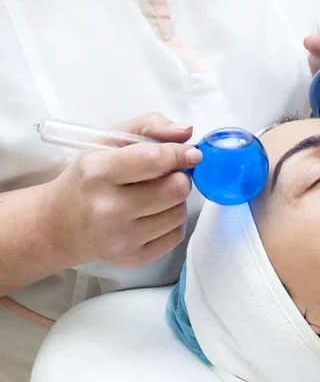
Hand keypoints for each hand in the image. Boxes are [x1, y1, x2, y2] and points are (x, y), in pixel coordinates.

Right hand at [45, 113, 201, 267]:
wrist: (61, 225)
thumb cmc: (90, 178)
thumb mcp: (109, 141)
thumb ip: (149, 126)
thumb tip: (187, 132)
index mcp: (98, 172)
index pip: (154, 159)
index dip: (181, 154)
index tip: (192, 154)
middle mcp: (108, 208)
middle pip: (175, 188)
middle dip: (179, 178)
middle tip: (167, 176)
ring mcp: (121, 237)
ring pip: (180, 212)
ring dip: (176, 200)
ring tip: (156, 196)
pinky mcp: (133, 257)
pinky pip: (176, 235)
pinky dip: (172, 222)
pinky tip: (153, 216)